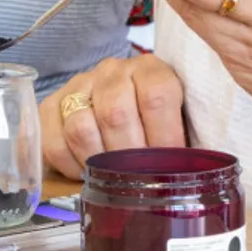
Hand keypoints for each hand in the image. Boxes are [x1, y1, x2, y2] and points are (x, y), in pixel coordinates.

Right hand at [39, 54, 186, 178]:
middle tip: (138, 181)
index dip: (163, 137)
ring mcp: (80, 85)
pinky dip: (69, 166)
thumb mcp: (180, 121)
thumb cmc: (158, 123)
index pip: (156, 96)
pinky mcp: (53, 104)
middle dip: (128, 158)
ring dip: (97, 163)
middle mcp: (113, 71)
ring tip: (111, 179)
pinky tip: (86, 172)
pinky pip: (53, 140)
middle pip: (115, 113)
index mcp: (151, 69)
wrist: (125, 102)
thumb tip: (198, 175)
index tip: (170, 166)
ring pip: (80, 127)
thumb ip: (190, 140)